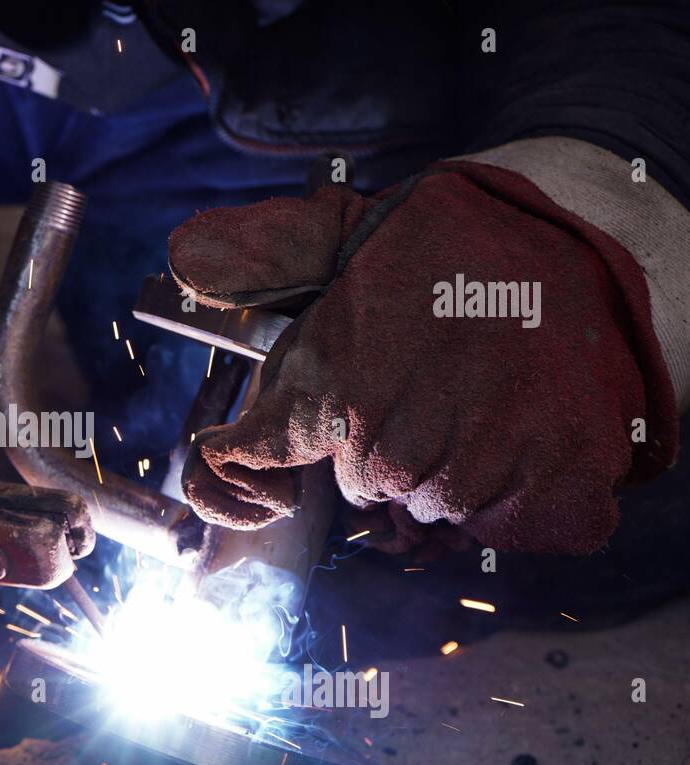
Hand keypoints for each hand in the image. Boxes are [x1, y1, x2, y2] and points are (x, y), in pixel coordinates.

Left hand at [173, 162, 675, 553]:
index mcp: (338, 373)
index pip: (267, 452)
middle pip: (363, 486)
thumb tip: (184, 260)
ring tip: (479, 402)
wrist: (584, 234)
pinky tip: (522, 436)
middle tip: (425, 389)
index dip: (249, 466)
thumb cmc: (449, 248)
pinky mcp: (558, 477)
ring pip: (433, 510)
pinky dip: (515, 497)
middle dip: (382, 451)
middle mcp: (400, 424)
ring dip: (451, 471)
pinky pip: (508, 526)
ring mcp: (482, 456)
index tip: (254, 459)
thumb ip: (266, 252)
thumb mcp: (348, 234)